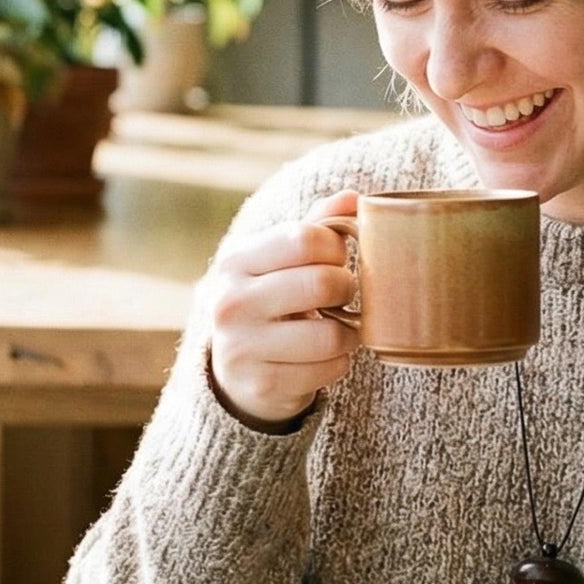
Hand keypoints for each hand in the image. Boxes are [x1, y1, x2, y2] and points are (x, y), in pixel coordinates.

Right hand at [204, 189, 359, 428]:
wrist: (236, 371)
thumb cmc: (270, 301)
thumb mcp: (280, 260)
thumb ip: (315, 226)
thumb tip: (353, 198)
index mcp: (235, 261)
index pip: (306, 238)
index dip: (335, 248)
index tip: (334, 259)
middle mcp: (230, 303)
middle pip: (323, 283)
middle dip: (347, 288)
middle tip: (342, 294)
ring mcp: (242, 347)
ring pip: (331, 334)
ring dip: (349, 332)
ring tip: (338, 327)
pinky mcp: (263, 385)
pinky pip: (330, 368)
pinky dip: (339, 362)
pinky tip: (324, 356)